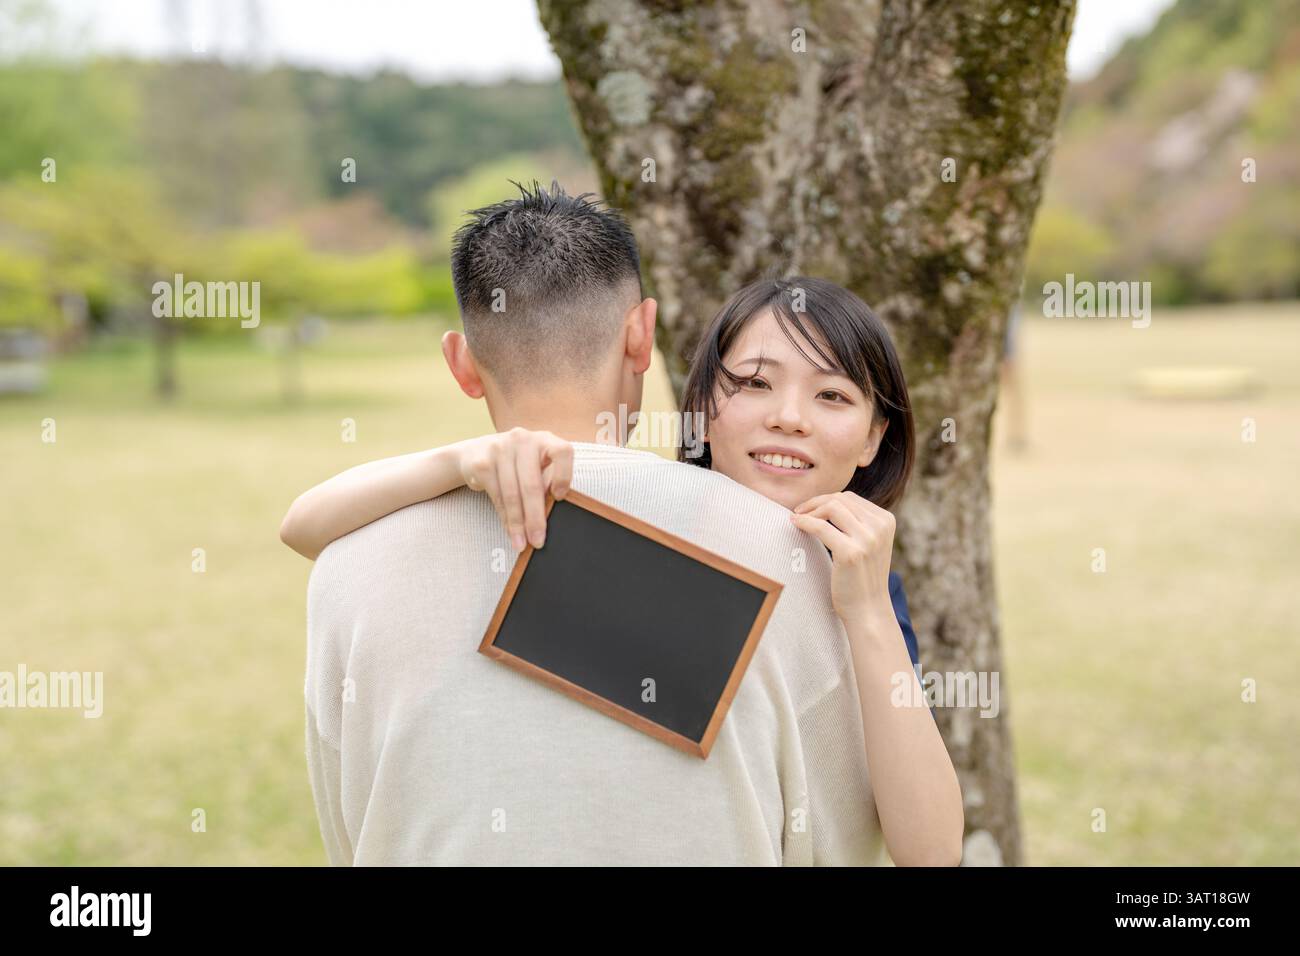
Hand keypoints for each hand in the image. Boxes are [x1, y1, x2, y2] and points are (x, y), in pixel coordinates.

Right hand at [458, 428, 572, 551]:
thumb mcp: (534, 466)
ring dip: (517, 523)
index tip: (559, 498)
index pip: (562, 452)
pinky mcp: (482, 463)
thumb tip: (551, 517)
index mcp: (544, 439)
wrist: (476, 453)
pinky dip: (504, 518)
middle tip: (538, 540)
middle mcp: (523, 440)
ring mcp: (500, 449)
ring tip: (522, 543)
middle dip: (535, 517)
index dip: (564, 475)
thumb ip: (546, 483)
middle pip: (532, 484)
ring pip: (512, 494)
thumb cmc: (516, 465)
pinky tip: (510, 530)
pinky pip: (497, 497)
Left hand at [788, 491, 893, 623]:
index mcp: (886, 521)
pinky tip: (795, 524)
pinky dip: (804, 522)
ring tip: (797, 519)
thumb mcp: (868, 544)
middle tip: (799, 512)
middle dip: (815, 502)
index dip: (826, 500)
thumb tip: (825, 502)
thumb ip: (857, 522)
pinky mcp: (851, 553)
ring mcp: (867, 540)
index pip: (850, 498)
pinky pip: (821, 527)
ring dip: (809, 511)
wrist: (867, 610)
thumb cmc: (861, 577)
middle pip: (840, 499)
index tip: (810, 509)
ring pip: (831, 508)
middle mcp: (880, 527)